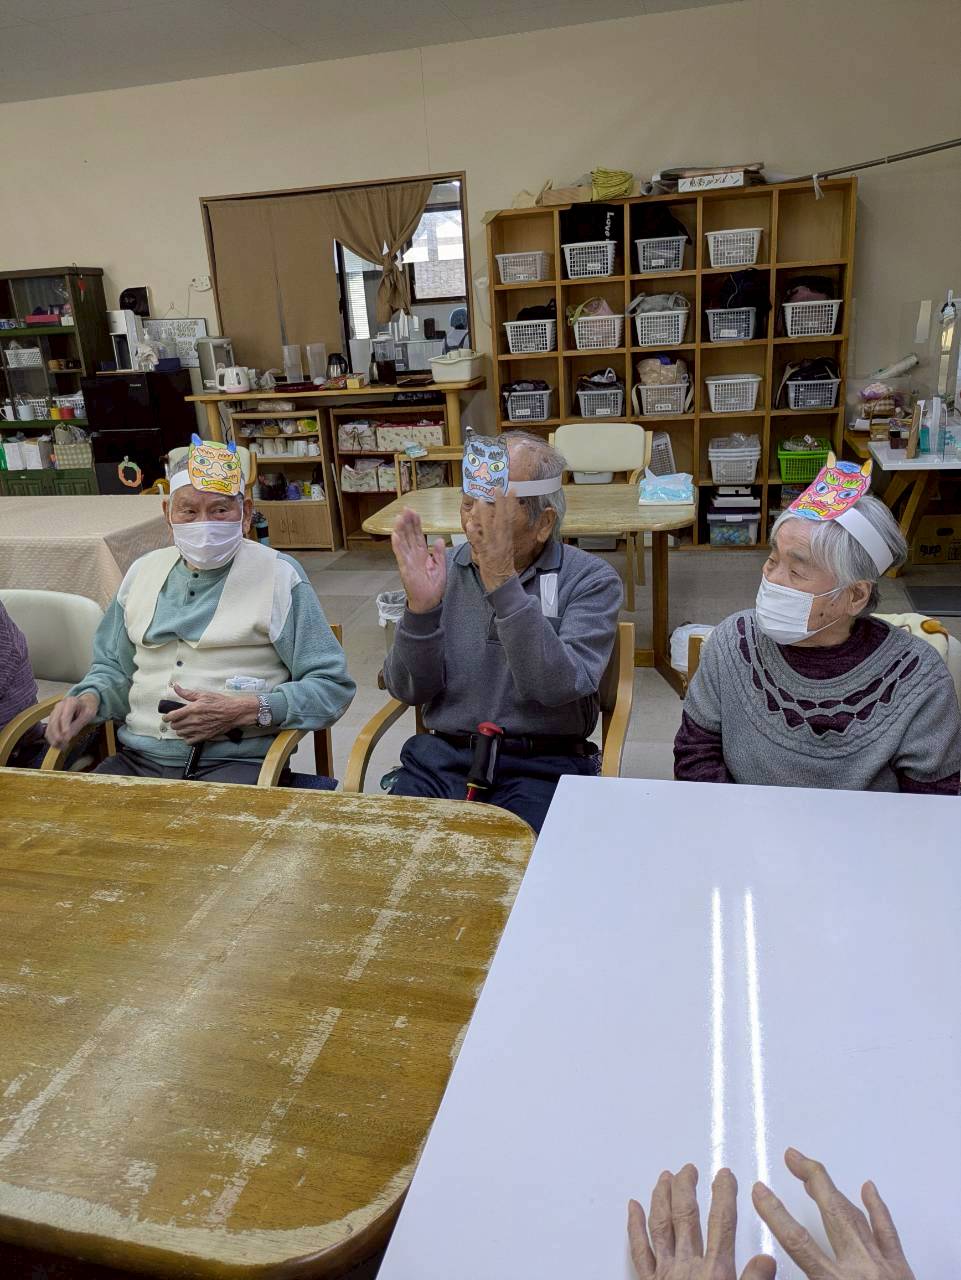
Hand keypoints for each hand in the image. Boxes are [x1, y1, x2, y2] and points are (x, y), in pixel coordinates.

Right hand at [45, 692, 98, 749]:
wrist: (84, 703)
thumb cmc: (87, 709)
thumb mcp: (88, 715)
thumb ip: (78, 724)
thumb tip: (68, 736)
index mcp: (70, 702)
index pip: (65, 716)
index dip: (64, 727)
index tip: (66, 738)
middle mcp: (59, 705)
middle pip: (55, 721)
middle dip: (57, 734)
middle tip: (62, 744)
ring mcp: (54, 712)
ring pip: (50, 725)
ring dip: (53, 737)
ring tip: (60, 747)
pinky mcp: (52, 719)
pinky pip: (48, 729)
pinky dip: (51, 737)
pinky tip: (56, 745)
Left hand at [164, 685, 258, 744]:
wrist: (233, 712)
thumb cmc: (220, 702)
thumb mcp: (203, 694)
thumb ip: (187, 693)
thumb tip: (176, 687)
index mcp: (192, 709)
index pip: (172, 716)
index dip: (166, 717)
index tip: (166, 717)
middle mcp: (193, 720)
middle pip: (175, 725)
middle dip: (174, 722)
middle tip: (178, 719)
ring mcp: (198, 729)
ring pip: (180, 733)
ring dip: (180, 730)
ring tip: (184, 725)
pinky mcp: (204, 736)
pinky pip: (189, 741)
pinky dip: (187, 738)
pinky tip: (191, 733)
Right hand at [391, 507, 446, 612]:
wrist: (429, 602)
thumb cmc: (433, 587)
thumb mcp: (441, 567)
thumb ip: (440, 553)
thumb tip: (440, 539)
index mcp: (423, 554)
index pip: (418, 535)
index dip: (416, 524)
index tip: (414, 512)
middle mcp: (414, 556)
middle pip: (409, 536)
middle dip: (407, 522)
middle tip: (405, 509)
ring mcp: (408, 561)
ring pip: (403, 542)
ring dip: (401, 530)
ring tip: (399, 517)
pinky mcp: (406, 569)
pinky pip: (401, 555)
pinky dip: (398, 545)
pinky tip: (395, 535)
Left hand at [466, 493, 516, 592]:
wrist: (502, 582)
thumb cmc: (502, 565)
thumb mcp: (506, 546)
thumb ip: (503, 533)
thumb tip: (501, 520)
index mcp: (507, 537)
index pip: (510, 516)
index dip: (511, 503)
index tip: (512, 489)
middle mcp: (501, 539)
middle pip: (502, 518)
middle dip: (500, 502)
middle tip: (497, 488)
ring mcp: (493, 546)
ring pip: (489, 527)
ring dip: (485, 514)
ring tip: (481, 501)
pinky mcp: (484, 554)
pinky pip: (478, 542)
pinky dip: (474, 534)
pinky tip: (470, 525)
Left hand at [629, 1165, 774, 1279]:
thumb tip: (767, 1259)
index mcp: (715, 1273)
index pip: (721, 1224)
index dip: (724, 1196)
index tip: (725, 1175)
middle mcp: (687, 1267)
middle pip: (686, 1217)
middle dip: (687, 1188)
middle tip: (688, 1168)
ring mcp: (665, 1273)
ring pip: (661, 1226)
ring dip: (662, 1198)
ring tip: (663, 1177)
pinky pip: (638, 1250)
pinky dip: (634, 1226)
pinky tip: (632, 1207)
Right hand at [752, 1149, 914, 1279]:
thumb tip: (774, 1277)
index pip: (797, 1242)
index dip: (775, 1213)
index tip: (759, 1190)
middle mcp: (859, 1269)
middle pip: (830, 1212)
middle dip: (810, 1179)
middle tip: (792, 1157)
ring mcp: (884, 1265)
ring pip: (855, 1216)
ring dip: (833, 1189)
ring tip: (814, 1171)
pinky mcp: (903, 1269)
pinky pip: (888, 1231)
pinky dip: (877, 1208)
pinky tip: (869, 1188)